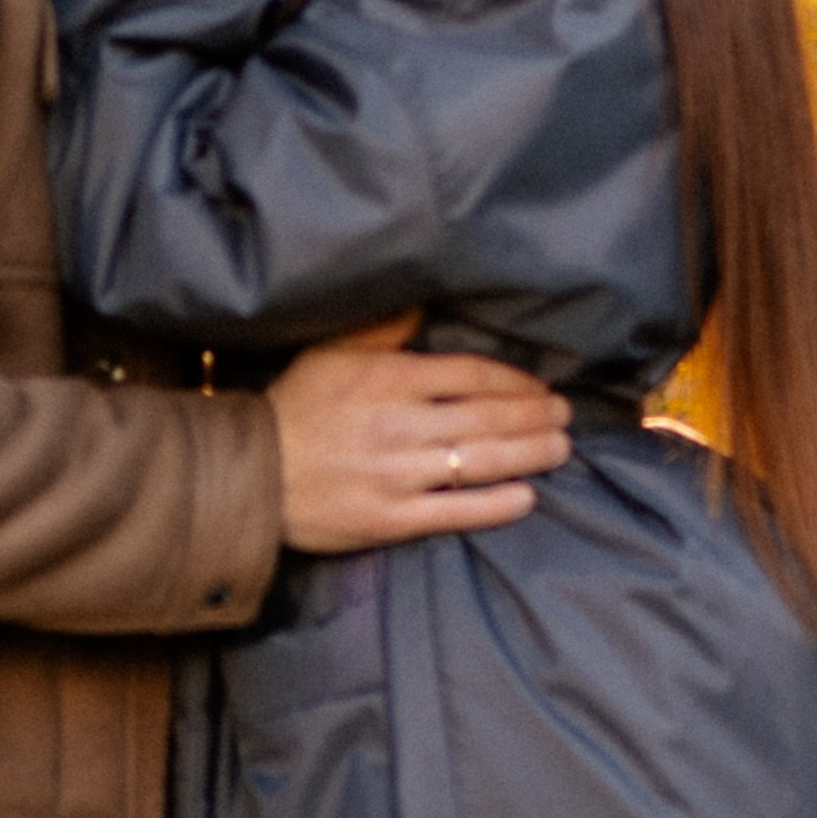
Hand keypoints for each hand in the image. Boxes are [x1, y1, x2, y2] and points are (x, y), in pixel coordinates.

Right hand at [266, 333, 570, 550]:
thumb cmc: (294, 408)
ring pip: (479, 462)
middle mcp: (398, 424)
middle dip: (535, 415)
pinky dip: (495, 504)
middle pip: (487, 417)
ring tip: (560, 448)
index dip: (515, 380)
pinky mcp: (390, 518)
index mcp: (387, 378)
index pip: (472, 373)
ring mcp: (396, 474)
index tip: (540, 386)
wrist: (251, 477)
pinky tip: (527, 497)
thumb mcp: (329, 352)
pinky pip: (454, 511)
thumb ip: (381, 329)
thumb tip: (422, 298)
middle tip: (566, 415)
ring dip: (529, 454)